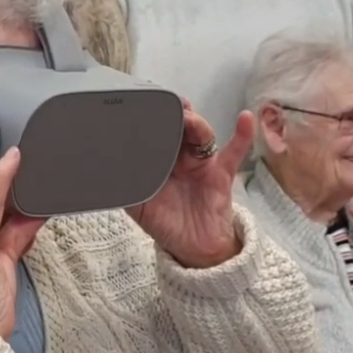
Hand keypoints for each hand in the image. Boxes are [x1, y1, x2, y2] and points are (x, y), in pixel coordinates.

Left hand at [127, 99, 253, 267]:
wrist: (195, 250)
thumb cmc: (167, 223)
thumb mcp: (138, 205)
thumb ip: (124, 186)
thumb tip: (106, 170)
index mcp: (159, 160)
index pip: (156, 132)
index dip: (151, 117)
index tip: (143, 103)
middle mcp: (181, 157)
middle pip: (179, 127)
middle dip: (173, 113)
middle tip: (165, 103)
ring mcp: (202, 163)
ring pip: (201, 135)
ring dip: (196, 123)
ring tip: (189, 117)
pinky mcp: (221, 174)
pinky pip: (235, 152)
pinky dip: (242, 136)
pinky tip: (245, 119)